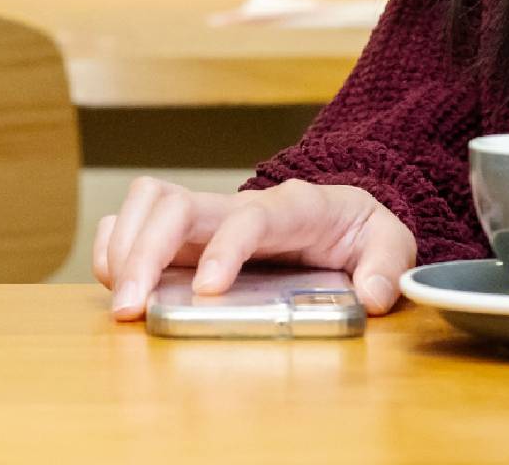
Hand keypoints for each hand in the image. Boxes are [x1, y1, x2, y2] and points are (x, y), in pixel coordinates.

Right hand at [91, 178, 416, 321]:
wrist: (344, 211)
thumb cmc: (360, 230)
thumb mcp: (391, 244)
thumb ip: (387, 266)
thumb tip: (371, 294)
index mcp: (293, 207)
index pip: (248, 217)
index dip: (224, 248)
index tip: (207, 291)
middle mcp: (239, 203)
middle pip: (177, 203)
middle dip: (146, 251)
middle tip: (131, 307)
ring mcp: (208, 214)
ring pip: (149, 201)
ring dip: (125, 247)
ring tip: (122, 300)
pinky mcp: (187, 231)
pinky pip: (136, 219)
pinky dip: (116, 247)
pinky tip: (117, 284)